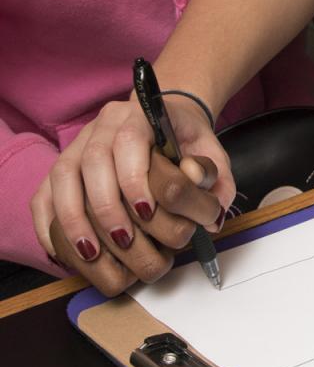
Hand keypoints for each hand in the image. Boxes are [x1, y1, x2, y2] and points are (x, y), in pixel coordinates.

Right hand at [31, 94, 234, 294]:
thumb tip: (212, 214)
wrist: (165, 117)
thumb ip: (216, 178)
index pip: (129, 138)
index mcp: (141, 113)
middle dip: (106, 206)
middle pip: (92, 160)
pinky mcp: (62, 166)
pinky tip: (61, 250)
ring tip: (92, 253)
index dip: (133, 177)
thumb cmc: (184, 139)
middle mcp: (104, 124)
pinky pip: (43, 193)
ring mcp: (78, 144)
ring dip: (74, 220)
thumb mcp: (210, 150)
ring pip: (62, 176)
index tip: (147, 212)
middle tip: (125, 241)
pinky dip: (48, 223)